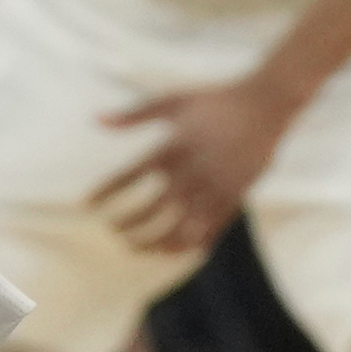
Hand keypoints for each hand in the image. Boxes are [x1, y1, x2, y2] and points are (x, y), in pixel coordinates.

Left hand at [97, 74, 291, 257]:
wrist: (264, 105)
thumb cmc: (214, 100)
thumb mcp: (171, 101)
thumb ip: (133, 114)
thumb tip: (96, 119)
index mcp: (170, 149)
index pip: (127, 177)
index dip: (105, 193)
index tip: (87, 204)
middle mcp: (189, 173)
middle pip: (150, 211)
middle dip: (128, 226)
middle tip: (114, 233)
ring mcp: (213, 188)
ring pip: (180, 229)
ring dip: (156, 243)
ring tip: (140, 249)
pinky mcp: (235, 196)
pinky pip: (211, 229)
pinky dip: (191, 243)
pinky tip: (176, 250)